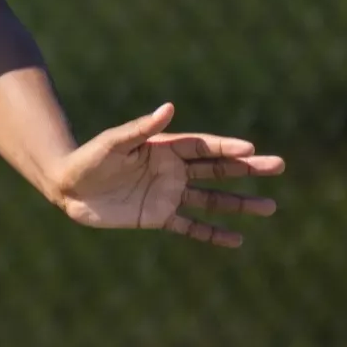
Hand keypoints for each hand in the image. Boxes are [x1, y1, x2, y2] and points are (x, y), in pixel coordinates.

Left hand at [49, 102, 284, 247]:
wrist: (67, 187)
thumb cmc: (88, 159)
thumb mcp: (114, 142)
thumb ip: (142, 128)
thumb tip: (169, 107)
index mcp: (163, 148)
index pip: (203, 146)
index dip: (227, 147)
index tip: (252, 149)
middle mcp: (171, 171)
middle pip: (217, 169)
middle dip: (248, 168)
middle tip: (279, 166)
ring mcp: (168, 194)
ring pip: (212, 199)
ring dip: (240, 203)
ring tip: (270, 207)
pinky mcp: (158, 216)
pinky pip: (192, 226)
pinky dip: (213, 234)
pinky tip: (237, 239)